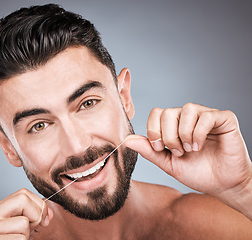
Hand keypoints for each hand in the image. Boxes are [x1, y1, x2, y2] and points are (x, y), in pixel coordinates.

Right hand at [0, 188, 51, 239]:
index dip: (39, 205)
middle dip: (35, 215)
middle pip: (23, 199)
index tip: (43, 219)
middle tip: (31, 230)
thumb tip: (48, 213)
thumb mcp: (20, 228)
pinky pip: (20, 239)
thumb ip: (33, 216)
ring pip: (23, 223)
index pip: (23, 193)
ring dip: (27, 236)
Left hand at [124, 103, 251, 207]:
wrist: (222, 185)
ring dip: (184, 134)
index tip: (159, 149)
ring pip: (186, 109)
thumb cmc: (196, 173)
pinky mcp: (224, 119)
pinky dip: (199, 133)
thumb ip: (148, 150)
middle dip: (168, 136)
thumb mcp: (167, 163)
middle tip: (178, 152)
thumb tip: (126, 140)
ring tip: (190, 150)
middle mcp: (189, 116)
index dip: (153, 130)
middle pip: (168, 112)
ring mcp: (206, 115)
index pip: (156, 112)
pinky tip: (200, 146)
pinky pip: (206, 116)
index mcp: (174, 124)